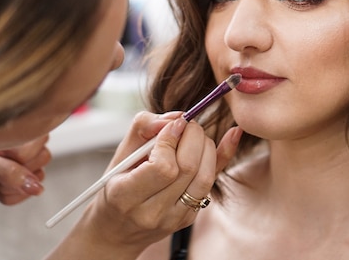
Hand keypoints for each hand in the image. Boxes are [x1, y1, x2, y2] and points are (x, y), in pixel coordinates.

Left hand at [0, 135, 50, 208]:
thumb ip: (8, 172)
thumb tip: (37, 187)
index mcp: (11, 128)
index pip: (41, 138)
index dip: (21, 153)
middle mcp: (20, 143)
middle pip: (43, 157)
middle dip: (16, 171)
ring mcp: (20, 163)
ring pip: (39, 177)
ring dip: (11, 186)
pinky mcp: (17, 181)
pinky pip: (29, 193)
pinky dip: (9, 197)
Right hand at [46, 112, 241, 259]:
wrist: (117, 230)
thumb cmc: (116, 185)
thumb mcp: (119, 155)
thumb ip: (143, 128)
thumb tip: (176, 118)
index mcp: (125, 196)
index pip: (163, 167)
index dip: (171, 140)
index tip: (171, 126)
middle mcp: (151, 212)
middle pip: (189, 169)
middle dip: (192, 137)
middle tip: (186, 125)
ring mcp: (174, 218)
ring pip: (205, 176)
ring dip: (206, 146)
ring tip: (193, 136)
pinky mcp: (189, 218)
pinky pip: (212, 183)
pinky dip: (223, 155)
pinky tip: (233, 134)